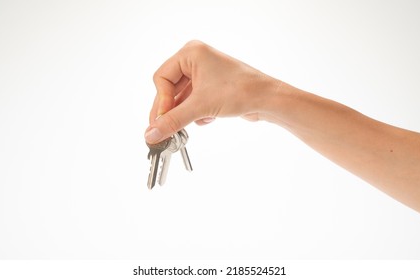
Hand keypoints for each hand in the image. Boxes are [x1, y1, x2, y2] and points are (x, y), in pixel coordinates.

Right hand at [144, 40, 278, 143]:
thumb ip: (173, 121)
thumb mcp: (201, 107)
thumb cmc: (240, 91)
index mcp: (191, 53)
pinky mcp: (213, 86)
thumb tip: (150, 134)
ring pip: (182, 97)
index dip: (161, 101)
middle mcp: (196, 59)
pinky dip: (197, 112)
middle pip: (169, 88)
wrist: (268, 100)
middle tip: (164, 130)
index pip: (161, 78)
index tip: (162, 121)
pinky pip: (194, 100)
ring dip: (186, 113)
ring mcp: (205, 72)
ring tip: (189, 125)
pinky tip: (208, 119)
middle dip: (171, 110)